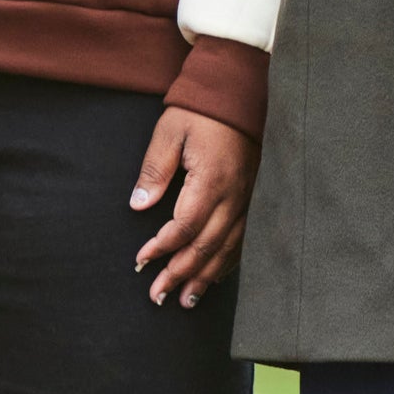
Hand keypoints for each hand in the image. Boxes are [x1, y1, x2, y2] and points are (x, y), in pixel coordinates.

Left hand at [128, 106, 258, 305]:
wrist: (240, 91)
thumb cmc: (201, 110)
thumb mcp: (169, 131)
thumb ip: (154, 170)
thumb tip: (139, 205)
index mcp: (211, 180)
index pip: (184, 227)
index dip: (162, 248)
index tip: (141, 260)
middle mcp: (234, 196)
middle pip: (206, 247)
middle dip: (180, 275)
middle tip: (158, 295)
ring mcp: (248, 199)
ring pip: (227, 250)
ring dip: (205, 278)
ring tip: (185, 301)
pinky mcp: (254, 199)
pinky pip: (242, 240)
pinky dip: (227, 263)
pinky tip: (214, 278)